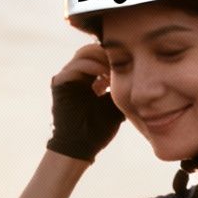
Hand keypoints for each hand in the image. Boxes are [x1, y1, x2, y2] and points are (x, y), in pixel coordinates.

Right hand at [47, 43, 123, 161]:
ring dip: (100, 59)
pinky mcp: (59, 83)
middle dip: (107, 54)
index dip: (114, 56)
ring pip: (83, 54)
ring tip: (113, 70)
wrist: (81, 147)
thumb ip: (121, 87)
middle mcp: (75, 75)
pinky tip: (104, 78)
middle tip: (123, 62)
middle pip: (91, 50)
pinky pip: (74, 67)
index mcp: (87, 78)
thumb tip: (137, 73)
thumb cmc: (99, 129)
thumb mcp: (116, 103)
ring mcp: (66, 78)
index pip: (99, 55)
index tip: (129, 64)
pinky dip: (90, 68)